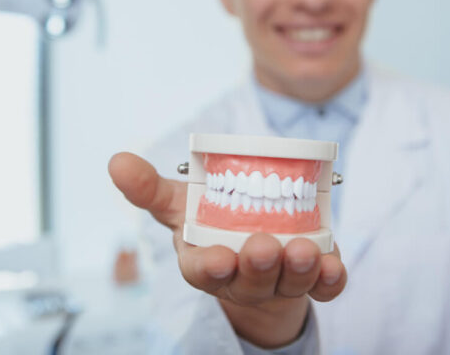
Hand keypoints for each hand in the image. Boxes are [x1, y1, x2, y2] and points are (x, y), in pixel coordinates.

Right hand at [108, 152, 346, 347]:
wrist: (252, 247)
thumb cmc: (211, 222)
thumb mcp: (178, 204)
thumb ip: (149, 188)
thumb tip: (116, 161)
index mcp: (204, 262)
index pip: (202, 273)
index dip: (210, 269)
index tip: (218, 259)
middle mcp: (241, 278)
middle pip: (249, 280)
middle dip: (259, 266)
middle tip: (266, 246)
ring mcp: (278, 283)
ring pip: (288, 283)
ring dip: (298, 269)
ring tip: (305, 250)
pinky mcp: (312, 282)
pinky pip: (323, 288)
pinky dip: (330, 280)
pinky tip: (333, 264)